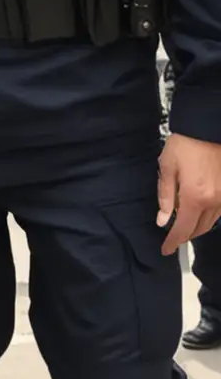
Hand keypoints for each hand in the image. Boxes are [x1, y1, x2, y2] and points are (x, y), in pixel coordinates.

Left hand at [157, 133, 220, 253]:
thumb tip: (162, 221)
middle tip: (172, 238)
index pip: (183, 229)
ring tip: (183, 226)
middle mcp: (214, 201)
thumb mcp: (167, 169)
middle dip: (185, 236)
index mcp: (194, 197)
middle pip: (199, 228)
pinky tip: (197, 213)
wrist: (208, 128)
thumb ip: (165, 197)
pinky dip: (207, 217)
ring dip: (197, 227)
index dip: (173, 241)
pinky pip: (219, 212)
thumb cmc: (184, 146)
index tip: (165, 250)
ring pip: (211, 222)